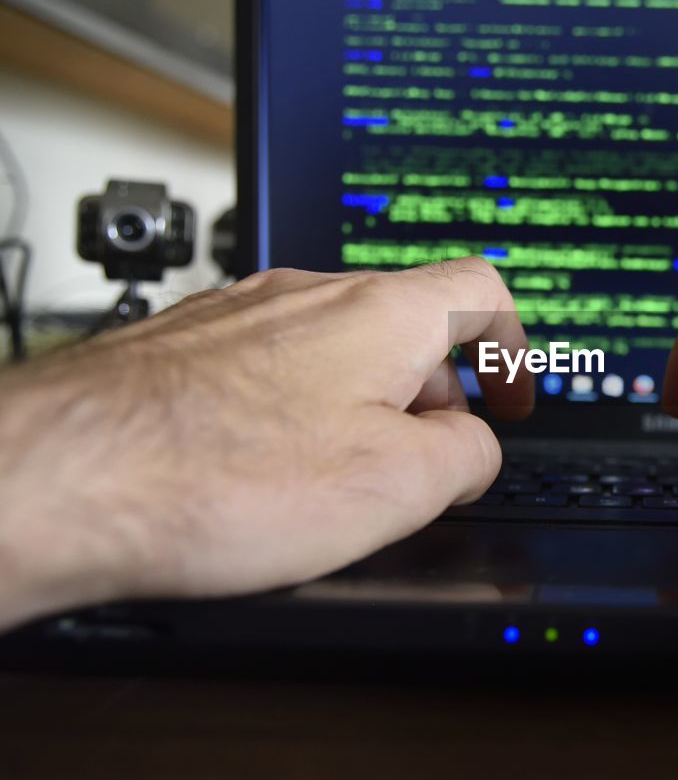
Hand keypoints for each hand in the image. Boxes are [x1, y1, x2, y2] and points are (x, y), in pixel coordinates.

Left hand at [0, 261, 532, 628]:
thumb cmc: (215, 475)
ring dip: (363, 404)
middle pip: (408, 323)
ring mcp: (240, 315)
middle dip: (436, 393)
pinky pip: (272, 367)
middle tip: (429, 461)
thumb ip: (468, 458)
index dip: (514, 349)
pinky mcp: (186, 346)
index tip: (512, 398)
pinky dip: (297, 410)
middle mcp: (310, 296)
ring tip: (342, 477)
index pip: (482, 292)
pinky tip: (267, 470)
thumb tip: (476, 449)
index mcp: (381, 315)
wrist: (62, 474)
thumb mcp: (397, 487)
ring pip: (336, 346)